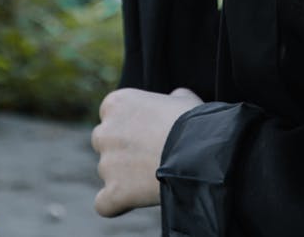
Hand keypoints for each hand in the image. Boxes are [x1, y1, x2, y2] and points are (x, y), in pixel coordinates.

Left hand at [92, 86, 201, 216]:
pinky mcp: (113, 191)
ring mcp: (106, 163)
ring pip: (108, 171)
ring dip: (123, 175)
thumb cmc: (192, 121)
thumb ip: (169, 99)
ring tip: (153, 175)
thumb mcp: (182, 99)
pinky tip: (131, 200)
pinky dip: (115, 204)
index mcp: (117, 103)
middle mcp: (105, 131)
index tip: (147, 130)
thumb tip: (173, 100)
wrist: (199, 151)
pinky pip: (104, 203)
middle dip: (121, 148)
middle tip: (148, 153)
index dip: (130, 123)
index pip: (112, 114)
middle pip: (105, 141)